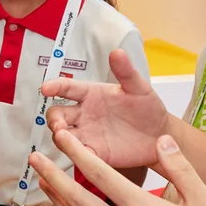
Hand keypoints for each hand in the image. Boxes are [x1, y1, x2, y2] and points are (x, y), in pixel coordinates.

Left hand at [33, 130, 205, 205]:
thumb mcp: (205, 202)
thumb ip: (180, 168)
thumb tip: (162, 140)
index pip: (100, 175)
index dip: (77, 153)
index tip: (61, 137)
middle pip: (76, 199)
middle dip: (52, 176)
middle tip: (34, 159)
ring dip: (57, 200)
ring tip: (43, 183)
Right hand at [41, 47, 170, 171]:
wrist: (159, 135)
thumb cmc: (147, 108)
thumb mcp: (139, 87)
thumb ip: (126, 72)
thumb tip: (117, 52)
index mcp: (90, 94)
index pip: (66, 88)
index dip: (54, 86)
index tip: (45, 88)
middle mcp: (83, 114)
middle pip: (56, 114)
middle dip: (53, 118)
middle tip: (59, 123)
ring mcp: (87, 134)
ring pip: (62, 135)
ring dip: (60, 137)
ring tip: (64, 137)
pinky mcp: (94, 152)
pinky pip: (78, 153)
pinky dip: (75, 153)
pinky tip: (78, 153)